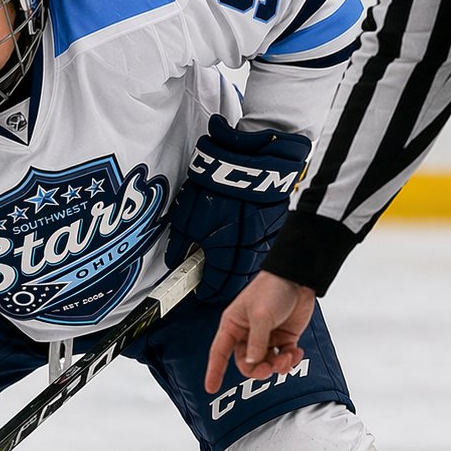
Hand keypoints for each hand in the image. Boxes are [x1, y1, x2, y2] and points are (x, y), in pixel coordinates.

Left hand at [164, 115, 311, 300]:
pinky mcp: (275, 226)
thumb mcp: (186, 214)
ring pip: (251, 266)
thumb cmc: (215, 183)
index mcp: (224, 249)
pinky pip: (262, 249)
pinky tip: (241, 253)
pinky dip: (251, 255)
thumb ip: (179, 243)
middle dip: (223, 286)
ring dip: (238, 273)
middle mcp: (247, 248)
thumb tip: (175, 259)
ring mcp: (264, 238)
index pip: (216, 282)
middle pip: (237, 279)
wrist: (247, 158)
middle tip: (213, 287)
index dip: (207, 290)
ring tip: (226, 272)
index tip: (201, 292)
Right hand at [205, 271, 316, 392]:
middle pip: (247, 364)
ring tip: (288, 357)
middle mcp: (247, 334)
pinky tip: (295, 352)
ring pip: (267, 363)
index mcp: (233, 326)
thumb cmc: (272, 289)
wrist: (297, 278)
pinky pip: (284, 358)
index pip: (219, 352)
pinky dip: (290, 359)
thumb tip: (252, 363)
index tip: (211, 388)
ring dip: (278, 365)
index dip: (214, 371)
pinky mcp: (284, 338)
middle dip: (259, 369)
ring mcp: (266, 338)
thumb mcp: (261, 316)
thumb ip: (256, 342)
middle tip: (269, 369)